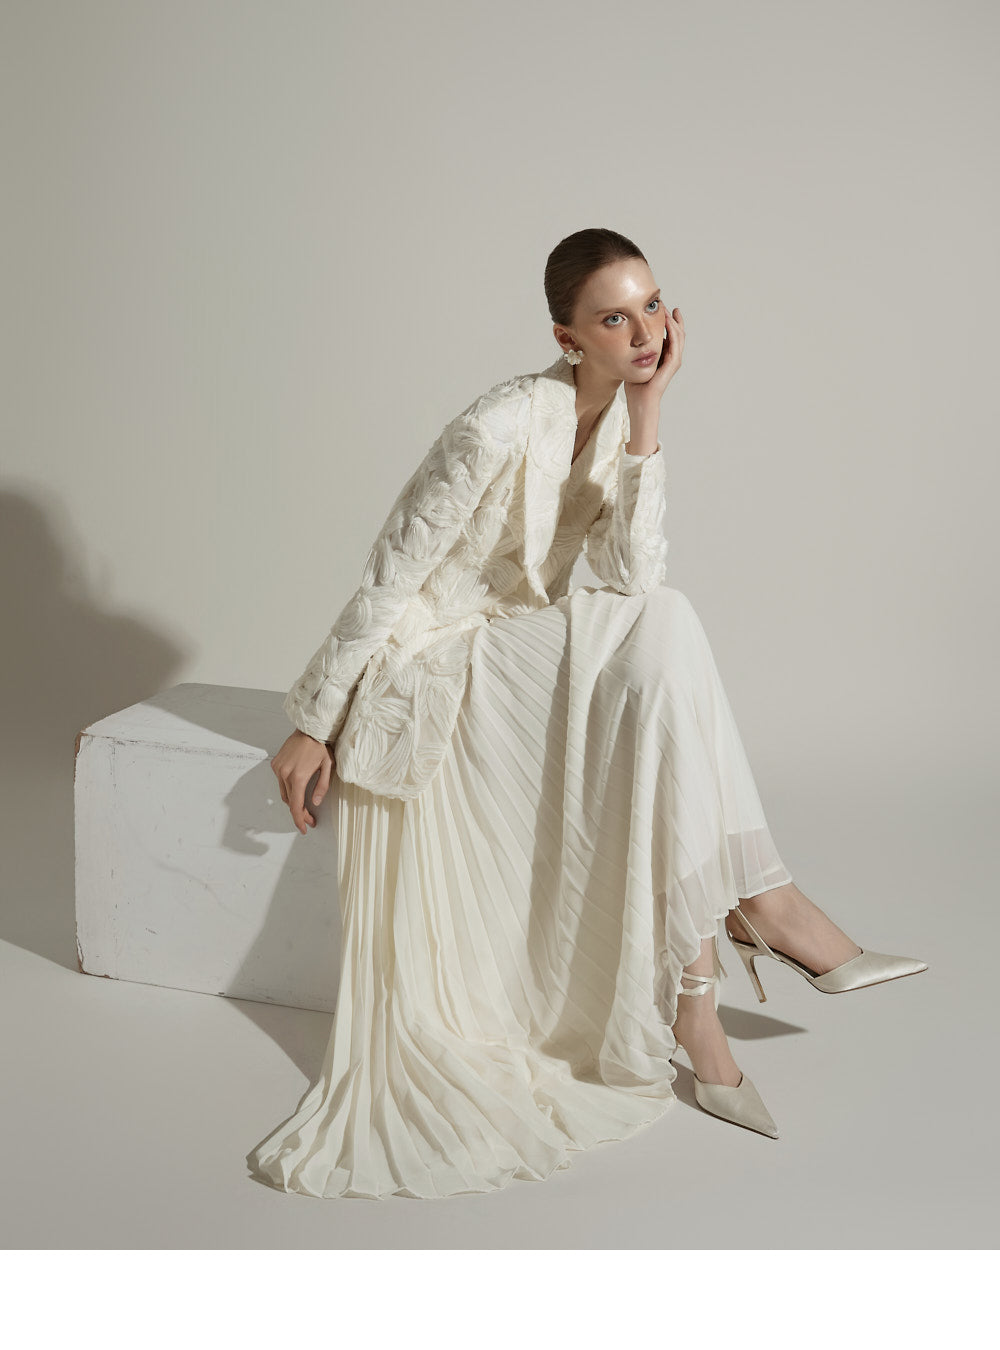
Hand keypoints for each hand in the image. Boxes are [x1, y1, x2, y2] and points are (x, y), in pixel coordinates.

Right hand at [271, 729, 334, 834]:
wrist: (310, 729)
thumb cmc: (321, 747)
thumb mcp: (328, 767)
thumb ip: (322, 787)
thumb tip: (315, 803)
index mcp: (298, 777)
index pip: (296, 806)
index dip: (300, 820)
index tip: (305, 828)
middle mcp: (285, 774)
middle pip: (290, 802)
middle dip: (300, 812)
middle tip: (310, 818)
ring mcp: (278, 768)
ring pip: (284, 793)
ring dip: (293, 801)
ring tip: (304, 806)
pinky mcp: (275, 763)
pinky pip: (280, 782)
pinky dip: (288, 788)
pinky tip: (297, 787)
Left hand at [625, 306, 684, 427]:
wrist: (640, 402)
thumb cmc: (635, 386)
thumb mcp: (634, 363)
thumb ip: (635, 351)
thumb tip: (625, 339)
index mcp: (663, 356)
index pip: (669, 335)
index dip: (666, 322)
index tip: (660, 309)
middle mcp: (671, 357)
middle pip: (677, 333)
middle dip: (672, 318)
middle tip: (666, 305)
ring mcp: (673, 361)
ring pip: (678, 336)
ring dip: (674, 321)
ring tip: (668, 310)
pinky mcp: (672, 364)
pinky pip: (675, 344)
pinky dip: (672, 331)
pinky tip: (667, 322)